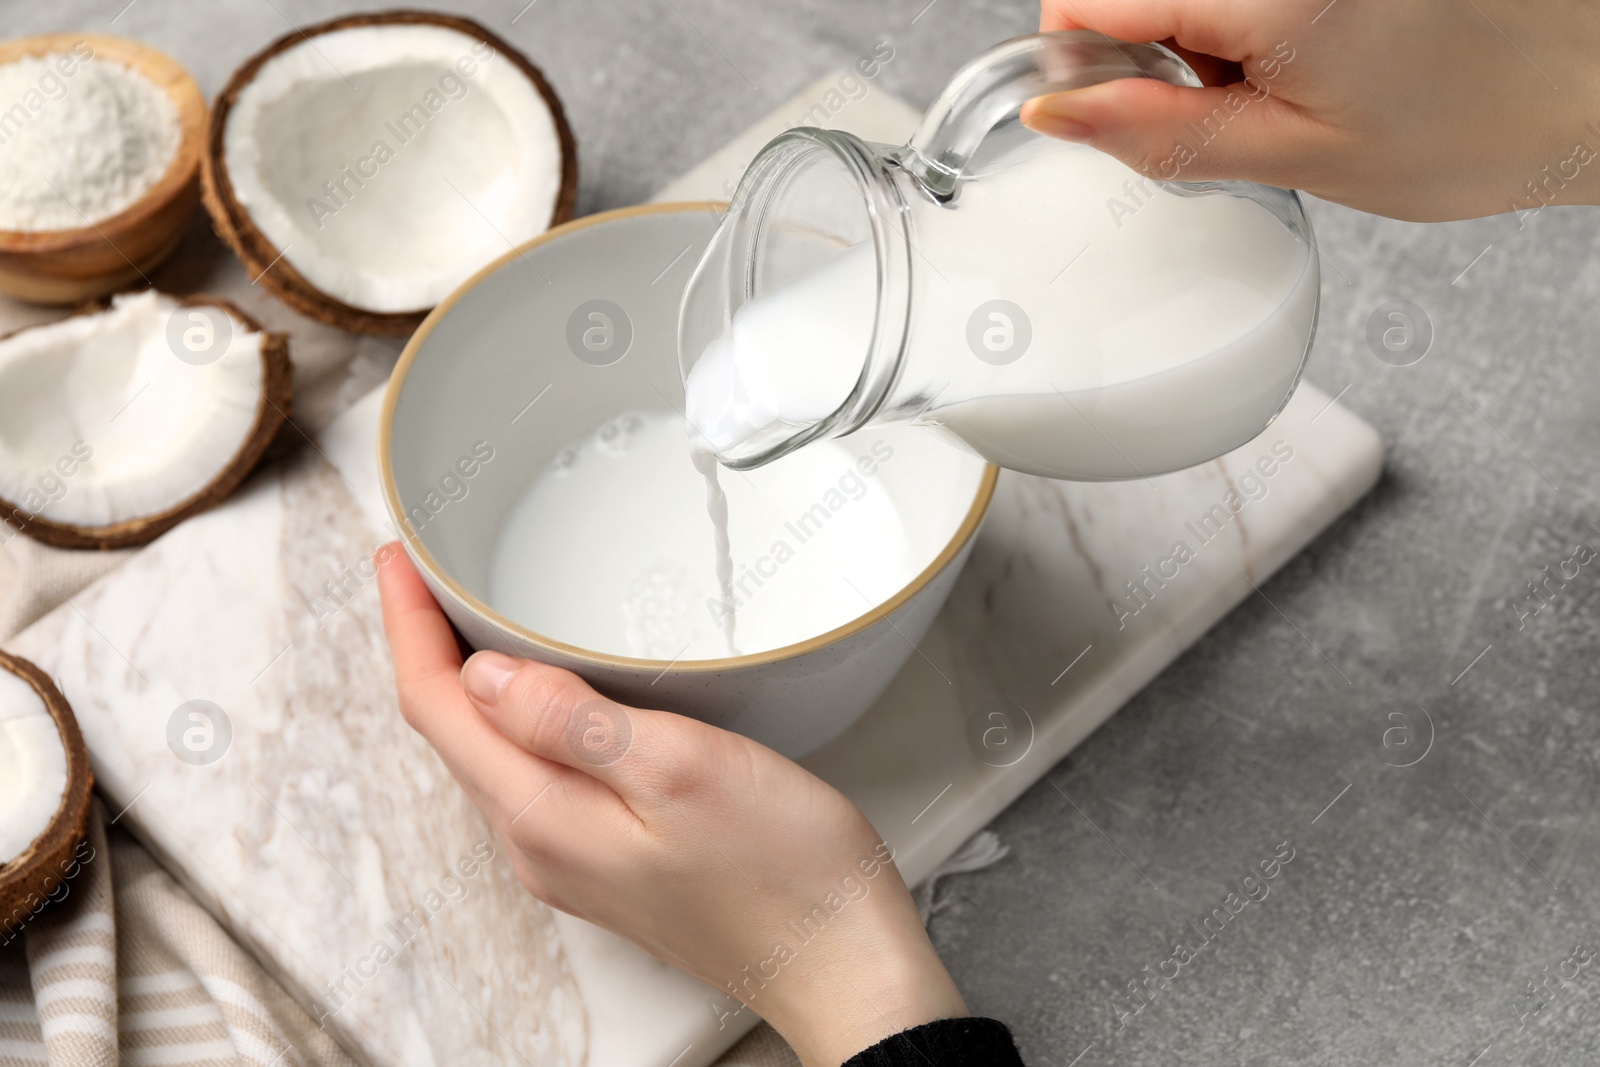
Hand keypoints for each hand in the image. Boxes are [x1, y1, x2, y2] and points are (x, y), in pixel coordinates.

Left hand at [376, 546, 966, 1066]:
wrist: (837, 958)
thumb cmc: (781, 870)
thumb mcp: (680, 768)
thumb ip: (572, 721)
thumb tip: (486, 675)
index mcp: (542, 817)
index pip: (438, 709)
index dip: (410, 626)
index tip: (399, 559)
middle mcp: (541, 846)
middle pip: (454, 733)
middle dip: (429, 648)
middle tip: (426, 573)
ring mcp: (573, 859)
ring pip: (492, 756)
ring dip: (471, 684)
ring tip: (472, 617)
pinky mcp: (610, 861)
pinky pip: (536, 778)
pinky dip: (522, 721)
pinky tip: (550, 693)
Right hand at [1022, 0, 1599, 219]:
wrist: (1571, 96)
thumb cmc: (1466, 131)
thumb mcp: (1294, 154)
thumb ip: (1161, 132)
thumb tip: (1056, 113)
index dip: (1078, 61)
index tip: (1104, 109)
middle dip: (1148, 53)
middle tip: (1224, 107)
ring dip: (1201, 40)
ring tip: (1281, 84)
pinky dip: (1242, 25)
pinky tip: (1301, 59)